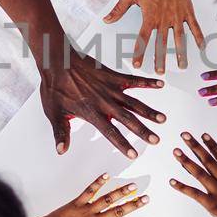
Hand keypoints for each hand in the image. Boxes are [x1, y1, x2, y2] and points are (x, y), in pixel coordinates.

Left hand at [31, 175, 149, 216]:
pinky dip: (97, 183)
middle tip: (146, 198)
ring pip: (107, 200)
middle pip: (118, 212)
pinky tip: (106, 176)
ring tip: (132, 186)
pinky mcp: (77, 203)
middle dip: (133, 205)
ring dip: (120, 192)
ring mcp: (87, 210)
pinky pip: (89, 191)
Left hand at [41, 50, 164, 158]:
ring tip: (162, 119)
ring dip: (149, 111)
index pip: (110, 133)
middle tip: (156, 140)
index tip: (134, 154)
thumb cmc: (54, 87)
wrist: (57, 61)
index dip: (123, 145)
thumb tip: (61, 150)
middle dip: (143, 131)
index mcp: (92, 113)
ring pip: (134, 102)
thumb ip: (61, 132)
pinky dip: (147, 82)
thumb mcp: (54, 113)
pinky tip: (160, 84)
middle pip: (128, 119)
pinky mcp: (112, 76)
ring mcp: (110, 88)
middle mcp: (105, 102)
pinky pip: (133, 79)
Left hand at [103, 0, 203, 73]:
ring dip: (181, 53)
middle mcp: (164, 19)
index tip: (138, 65)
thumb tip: (107, 20)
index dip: (140, 53)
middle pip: (162, 43)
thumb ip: (119, 9)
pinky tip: (202, 48)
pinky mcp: (187, 12)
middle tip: (160, 72)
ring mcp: (177, 17)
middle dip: (160, 59)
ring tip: (182, 66)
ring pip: (179, 39)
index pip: (143, 39)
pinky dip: (199, 37)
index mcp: (150, 17)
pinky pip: (194, 27)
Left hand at [169, 131, 216, 216]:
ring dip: (187, 161)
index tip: (204, 135)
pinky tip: (171, 181)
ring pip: (200, 173)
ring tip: (176, 151)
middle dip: (196, 147)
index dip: (212, 146)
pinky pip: (195, 194)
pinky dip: (183, 187)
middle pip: (208, 160)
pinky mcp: (212, 204)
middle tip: (184, 135)